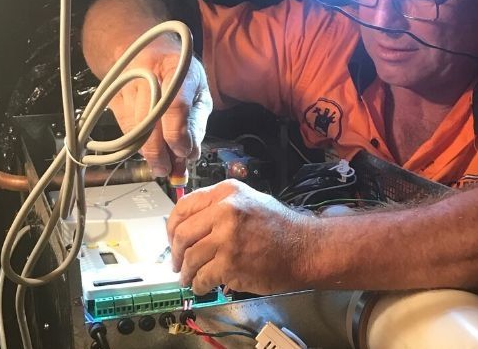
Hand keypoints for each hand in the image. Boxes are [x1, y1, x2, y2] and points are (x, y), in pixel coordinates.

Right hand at [109, 48, 211, 176]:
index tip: (184, 153)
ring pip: (133, 127)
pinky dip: (136, 143)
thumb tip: (190, 154)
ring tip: (160, 164)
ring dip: (147, 151)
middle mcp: (148, 73)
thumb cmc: (179, 71)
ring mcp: (126, 83)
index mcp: (176, 67)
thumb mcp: (199, 89)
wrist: (143, 48)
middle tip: (167, 170)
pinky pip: (124, 127)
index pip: (175, 105)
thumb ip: (196, 121)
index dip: (178, 134)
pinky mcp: (113, 95)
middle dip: (159, 151)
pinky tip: (148, 148)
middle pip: (149, 119)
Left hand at [166, 180, 313, 294]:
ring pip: (190, 258)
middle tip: (177, 264)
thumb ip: (220, 208)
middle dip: (176, 253)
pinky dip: (199, 285)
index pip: (184, 207)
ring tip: (189, 278)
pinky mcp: (230, 263)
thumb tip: (190, 225)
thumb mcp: (250, 201)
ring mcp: (227, 237)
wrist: (305, 248)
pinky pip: (202, 277)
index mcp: (227, 192)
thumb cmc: (280, 227)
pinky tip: (203, 286)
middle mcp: (225, 210)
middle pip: (182, 234)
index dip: (172, 228)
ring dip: (186, 273)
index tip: (173, 240)